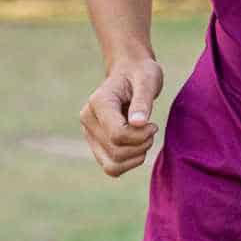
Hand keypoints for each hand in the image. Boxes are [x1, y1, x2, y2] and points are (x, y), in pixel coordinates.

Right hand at [80, 57, 162, 177]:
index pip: (117, 134)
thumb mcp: (147, 80)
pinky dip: (129, 163)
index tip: (153, 124)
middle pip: (116, 151)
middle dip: (140, 146)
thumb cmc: (140, 74)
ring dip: (135, 157)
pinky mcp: (96, 144)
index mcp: (98, 102)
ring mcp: (89, 134)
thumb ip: (142, 101)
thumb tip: (138, 123)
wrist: (130, 73)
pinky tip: (139, 146)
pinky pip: (111, 168)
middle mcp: (88, 119)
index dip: (140, 136)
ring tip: (145, 138)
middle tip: (152, 129)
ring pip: (112, 166)